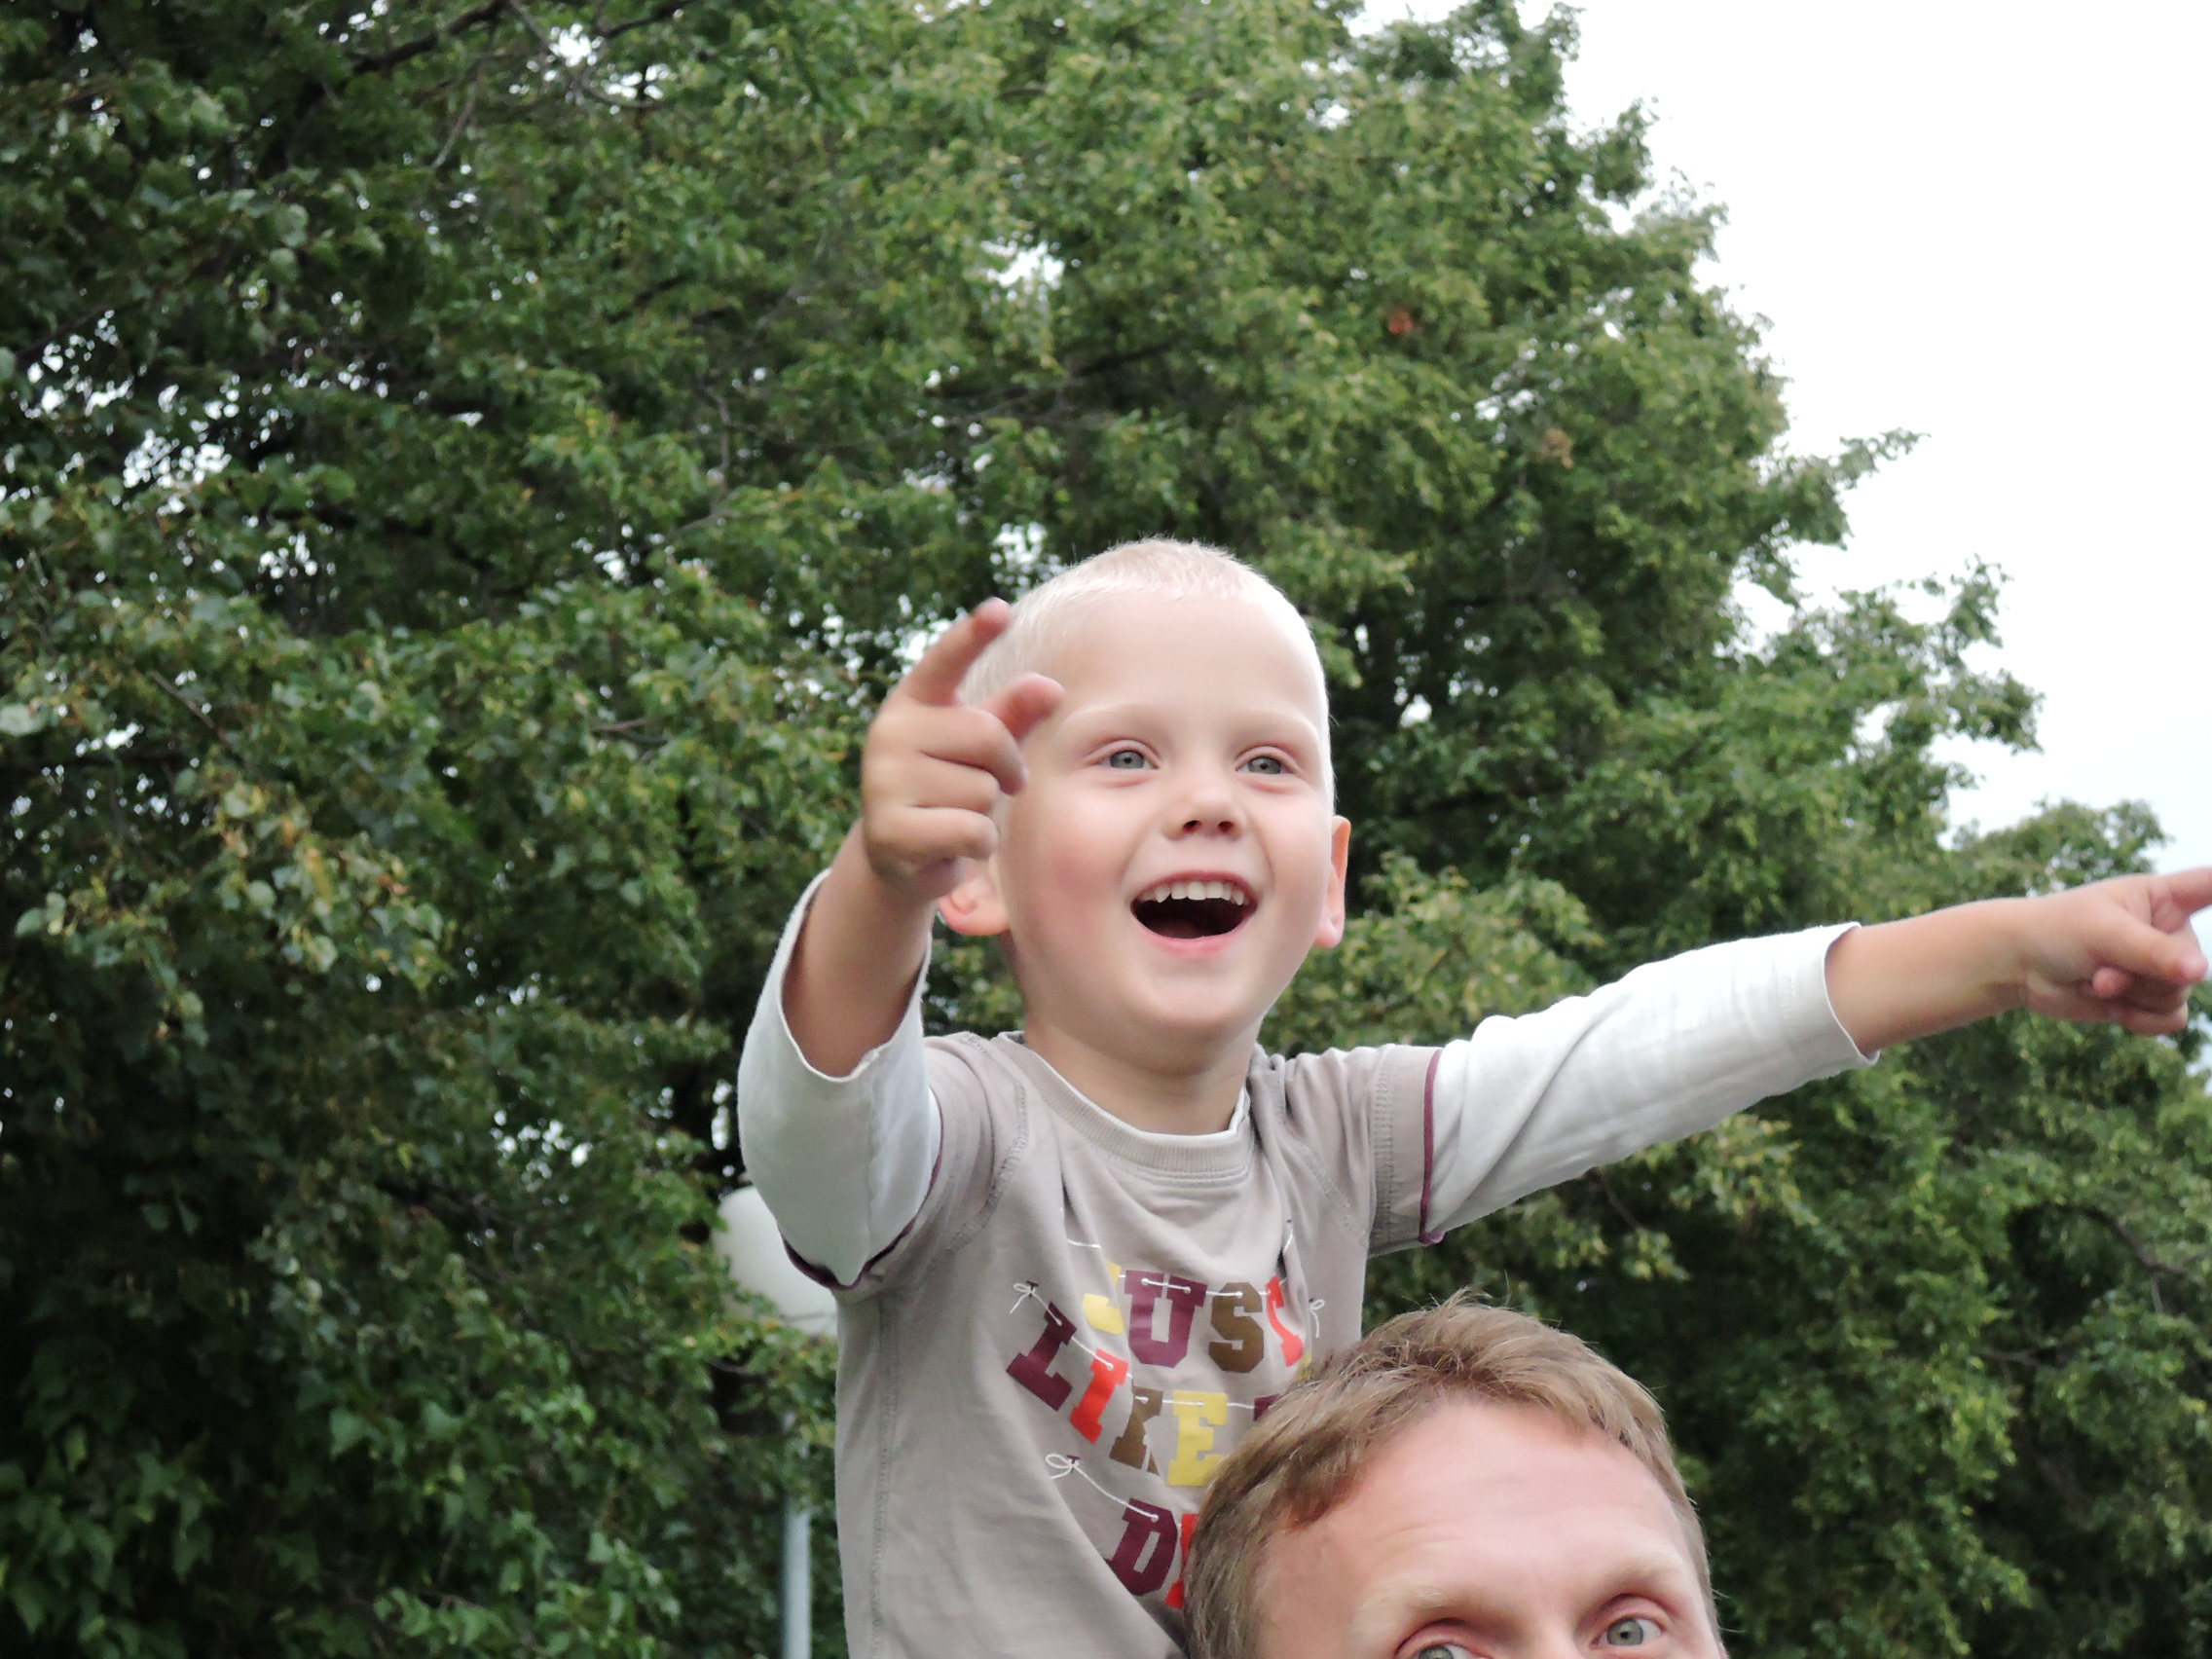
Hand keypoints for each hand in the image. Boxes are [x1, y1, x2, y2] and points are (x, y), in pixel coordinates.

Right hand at [859, 599, 1062, 905]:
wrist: (900, 853)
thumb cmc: (950, 784)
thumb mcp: (984, 746)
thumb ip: (1014, 713)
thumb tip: (1052, 688)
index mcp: (914, 700)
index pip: (947, 661)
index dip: (974, 636)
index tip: (1002, 610)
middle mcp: (889, 732)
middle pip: (989, 735)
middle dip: (1006, 768)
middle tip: (994, 785)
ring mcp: (883, 782)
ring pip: (983, 791)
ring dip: (985, 812)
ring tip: (953, 815)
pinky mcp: (890, 831)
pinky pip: (973, 831)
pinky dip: (979, 844)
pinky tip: (950, 844)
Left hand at [1826, 867, 2211, 1051]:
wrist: (2019, 966)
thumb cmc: (2056, 931)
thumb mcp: (2105, 933)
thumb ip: (2153, 952)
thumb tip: (2199, 972)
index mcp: (2163, 896)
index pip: (2209, 885)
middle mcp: (2168, 931)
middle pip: (2191, 965)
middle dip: (2144, 976)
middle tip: (2100, 968)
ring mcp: (2159, 967)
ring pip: (2178, 996)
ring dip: (2133, 998)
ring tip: (2097, 982)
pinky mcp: (2145, 998)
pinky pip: (2171, 1020)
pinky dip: (2141, 1020)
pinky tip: (2112, 1009)